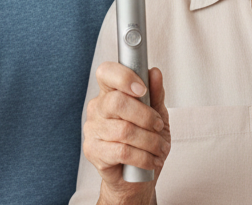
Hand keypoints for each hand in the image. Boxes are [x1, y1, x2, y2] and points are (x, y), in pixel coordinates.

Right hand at [82, 62, 169, 203]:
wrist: (136, 179)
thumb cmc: (145, 143)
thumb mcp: (157, 116)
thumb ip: (155, 94)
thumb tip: (155, 73)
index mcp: (109, 93)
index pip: (106, 73)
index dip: (124, 77)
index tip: (142, 89)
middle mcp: (97, 108)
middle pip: (117, 102)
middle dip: (146, 116)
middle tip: (158, 126)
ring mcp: (92, 130)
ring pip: (124, 130)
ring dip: (150, 141)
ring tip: (159, 148)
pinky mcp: (93, 151)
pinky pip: (122, 151)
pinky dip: (143, 157)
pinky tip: (150, 160)